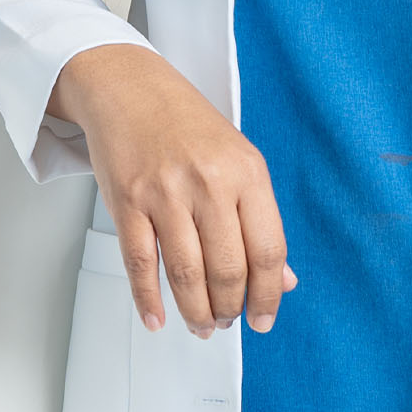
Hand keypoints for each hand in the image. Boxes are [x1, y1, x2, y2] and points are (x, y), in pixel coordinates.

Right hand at [48, 44, 298, 337]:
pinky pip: (140, 264)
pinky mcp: (129, 201)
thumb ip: (260, 219)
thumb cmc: (187, 124)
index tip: (264, 318)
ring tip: (201, 323)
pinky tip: (158, 318)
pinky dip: (149, 301)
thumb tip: (283, 278)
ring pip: (186, 274)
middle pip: (228, 269)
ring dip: (195, 312)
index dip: (269, 294)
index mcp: (247, 171)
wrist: (131, 88)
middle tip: (226, 321)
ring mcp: (166, 192)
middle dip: (229, 308)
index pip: (268, 249)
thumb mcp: (238, 160)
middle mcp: (210, 181)